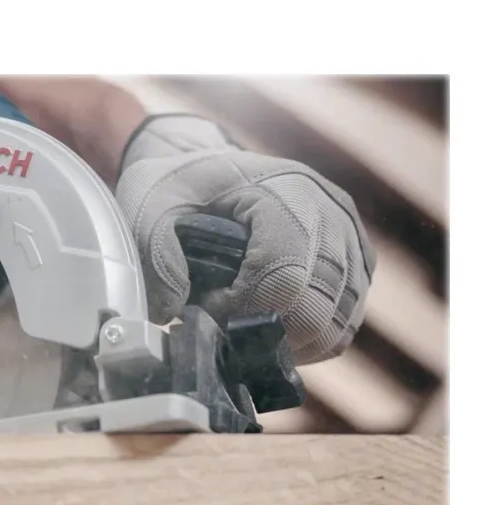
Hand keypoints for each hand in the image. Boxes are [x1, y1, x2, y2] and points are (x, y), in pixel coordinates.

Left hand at [115, 115, 375, 365]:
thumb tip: (172, 313)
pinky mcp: (355, 258)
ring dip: (288, 341)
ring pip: (338, 323)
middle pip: (317, 310)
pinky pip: (346, 320)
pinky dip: (311, 336)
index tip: (207, 304)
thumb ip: (157, 258)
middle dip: (263, 333)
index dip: (241, 309)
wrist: (205, 163)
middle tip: (225, 321)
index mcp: (283, 191)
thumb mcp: (149, 207)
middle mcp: (329, 210)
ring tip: (246, 323)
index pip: (283, 277)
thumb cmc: (178, 184)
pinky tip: (273, 324)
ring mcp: (349, 234)